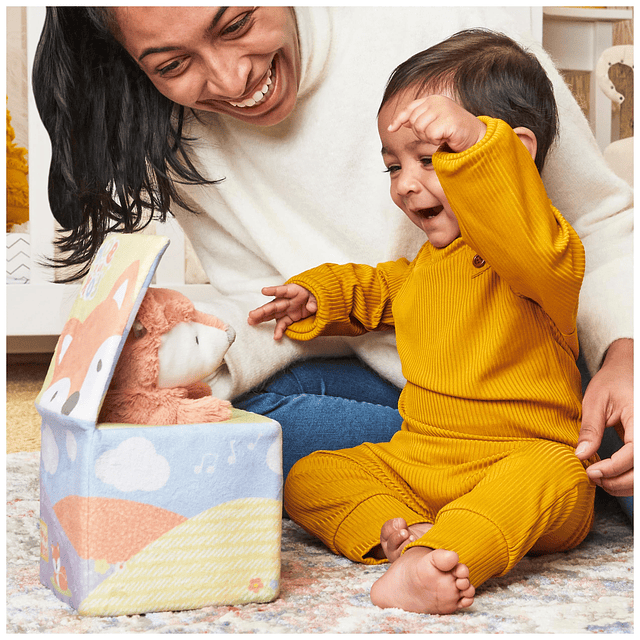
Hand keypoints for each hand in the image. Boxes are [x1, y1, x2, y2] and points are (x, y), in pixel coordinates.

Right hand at [248, 284, 317, 339]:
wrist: (316, 298)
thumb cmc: (314, 293)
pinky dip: (279, 330)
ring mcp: (287, 309)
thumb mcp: (318, 294)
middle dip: (262, 310)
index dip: (273, 291)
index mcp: (294, 291)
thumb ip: (314, 300)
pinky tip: (276, 336)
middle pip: (274, 305)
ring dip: (262, 318)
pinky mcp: (289, 317)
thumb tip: (311, 306)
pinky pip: (282, 324)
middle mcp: (287, 300)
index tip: (263, 291)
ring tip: (251, 321)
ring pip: (272, 314)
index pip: (283, 290)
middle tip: (252, 314)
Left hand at [387, 95, 486, 153]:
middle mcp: (437, 101)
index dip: (399, 119)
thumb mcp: (434, 122)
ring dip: (428, 138)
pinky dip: (436, 141)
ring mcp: (443, 109)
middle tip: (434, 135)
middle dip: (420, 133)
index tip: (391, 129)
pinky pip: (430, 135)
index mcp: (433, 100)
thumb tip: (402, 122)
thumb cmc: (454, 130)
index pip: (410, 108)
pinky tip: (445, 138)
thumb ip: (420, 119)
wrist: (475, 136)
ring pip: (420, 128)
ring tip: (440, 136)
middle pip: (413, 121)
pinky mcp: (448, 120)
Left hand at [575, 339, 632, 495]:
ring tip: (599, 478)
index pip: (633, 453)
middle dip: (618, 481)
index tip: (591, 471)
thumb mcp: (595, 400)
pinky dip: (628, 478)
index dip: (614, 467)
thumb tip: (581, 455)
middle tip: (592, 477)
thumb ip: (590, 429)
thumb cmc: (611, 382)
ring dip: (623, 484)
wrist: (626, 371)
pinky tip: (610, 476)